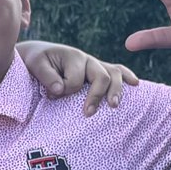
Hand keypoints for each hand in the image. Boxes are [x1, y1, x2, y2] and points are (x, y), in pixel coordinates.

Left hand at [20, 40, 136, 113]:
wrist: (39, 55)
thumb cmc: (36, 61)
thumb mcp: (35, 64)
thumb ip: (46, 76)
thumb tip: (60, 90)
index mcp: (73, 56)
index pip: (76, 79)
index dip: (66, 90)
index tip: (51, 96)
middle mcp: (87, 59)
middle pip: (102, 76)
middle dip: (96, 95)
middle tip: (88, 114)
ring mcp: (96, 65)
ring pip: (114, 74)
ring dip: (116, 91)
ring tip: (113, 106)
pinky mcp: (99, 71)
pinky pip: (118, 71)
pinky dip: (128, 77)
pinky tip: (135, 85)